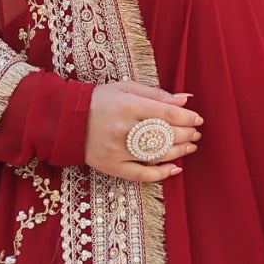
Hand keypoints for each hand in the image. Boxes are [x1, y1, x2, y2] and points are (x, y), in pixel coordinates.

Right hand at [85, 82, 202, 181]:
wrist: (66, 119)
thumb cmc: (99, 100)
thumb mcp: (125, 88)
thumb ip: (156, 94)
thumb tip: (184, 100)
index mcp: (129, 106)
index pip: (168, 114)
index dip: (187, 118)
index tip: (198, 119)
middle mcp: (124, 129)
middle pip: (165, 135)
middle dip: (186, 134)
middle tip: (196, 133)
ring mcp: (118, 150)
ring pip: (157, 155)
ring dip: (179, 151)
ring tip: (190, 146)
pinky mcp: (111, 166)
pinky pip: (141, 174)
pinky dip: (161, 174)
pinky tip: (175, 168)